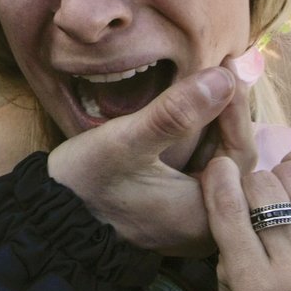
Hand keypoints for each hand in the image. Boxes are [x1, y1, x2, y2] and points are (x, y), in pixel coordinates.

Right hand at [47, 67, 240, 255]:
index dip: (236, 107)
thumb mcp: (127, 142)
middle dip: (227, 113)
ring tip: (212, 80)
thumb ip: (175, 113)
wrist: (51, 216)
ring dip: (214, 123)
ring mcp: (190, 219)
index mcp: (204, 216)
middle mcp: (206, 224)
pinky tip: (193, 110)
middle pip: (233, 159)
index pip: (239, 153)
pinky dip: (199, 138)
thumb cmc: (85, 183)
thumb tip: (224, 78)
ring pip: (217, 163)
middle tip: (225, 68)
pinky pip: (199, 169)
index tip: (229, 66)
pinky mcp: (174, 209)